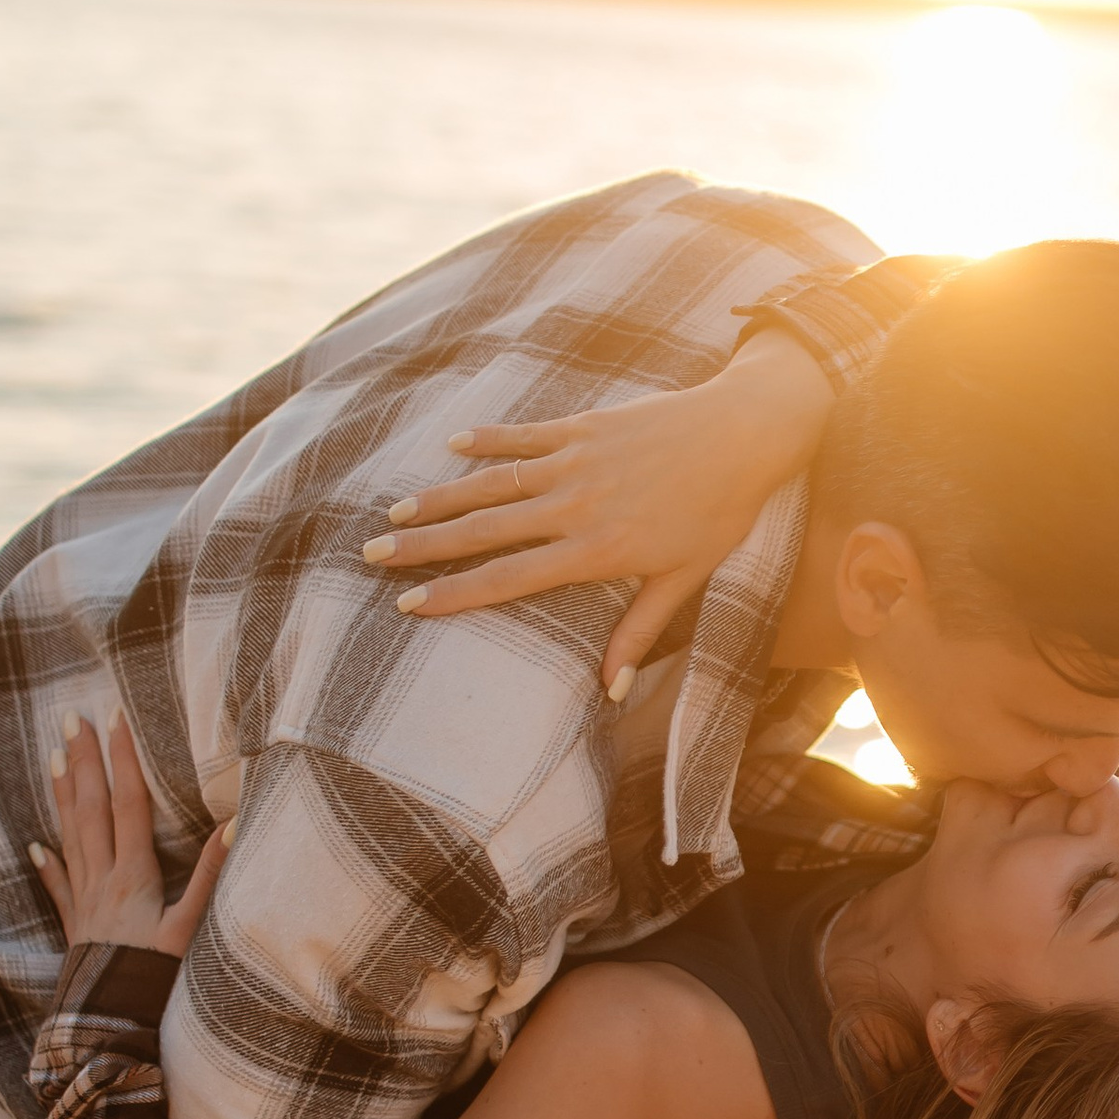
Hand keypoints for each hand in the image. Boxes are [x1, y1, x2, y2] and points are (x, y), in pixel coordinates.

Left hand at [31, 716, 229, 956]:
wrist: (110, 1024)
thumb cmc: (154, 978)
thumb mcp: (191, 927)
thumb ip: (210, 875)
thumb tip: (232, 826)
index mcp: (132, 875)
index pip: (126, 804)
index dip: (122, 759)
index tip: (115, 718)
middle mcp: (102, 880)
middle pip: (91, 810)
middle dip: (84, 761)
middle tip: (72, 719)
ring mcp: (84, 901)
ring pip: (70, 837)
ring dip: (63, 795)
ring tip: (55, 756)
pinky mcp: (75, 926)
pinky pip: (58, 887)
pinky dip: (46, 864)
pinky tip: (34, 846)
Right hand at [359, 325, 832, 695]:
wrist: (745, 434)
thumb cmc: (721, 512)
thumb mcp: (684, 580)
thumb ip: (639, 632)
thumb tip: (610, 691)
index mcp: (594, 550)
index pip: (507, 578)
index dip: (453, 593)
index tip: (409, 604)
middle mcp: (573, 505)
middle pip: (483, 530)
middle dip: (423, 545)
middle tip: (373, 555)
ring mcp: (574, 461)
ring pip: (491, 482)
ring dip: (441, 497)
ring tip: (396, 510)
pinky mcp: (583, 426)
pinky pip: (524, 435)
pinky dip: (487, 440)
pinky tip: (453, 446)